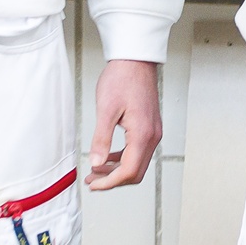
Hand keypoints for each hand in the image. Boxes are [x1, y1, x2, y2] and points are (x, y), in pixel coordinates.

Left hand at [87, 59, 161, 190]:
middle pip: (135, 172)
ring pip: (137, 163)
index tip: (94, 184)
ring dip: (117, 170)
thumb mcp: (106, 109)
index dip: (109, 182)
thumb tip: (97, 163)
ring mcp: (152, 132)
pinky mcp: (149, 127)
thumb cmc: (122, 79)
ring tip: (96, 171)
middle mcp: (152, 136)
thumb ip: (101, 139)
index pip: (128, 171)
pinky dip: (123, 158)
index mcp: (142, 134)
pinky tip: (108, 156)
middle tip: (93, 181)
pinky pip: (138, 151)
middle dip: (113, 180)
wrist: (134, 60)